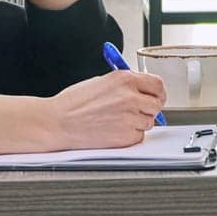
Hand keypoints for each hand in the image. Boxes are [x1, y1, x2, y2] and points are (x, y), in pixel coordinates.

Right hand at [47, 71, 166, 149]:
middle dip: (149, 108)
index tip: (155, 96)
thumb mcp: (102, 82)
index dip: (157, 92)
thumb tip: (142, 90)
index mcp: (125, 79)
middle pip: (157, 104)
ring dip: (138, 122)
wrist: (58, 122)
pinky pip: (139, 136)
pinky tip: (113, 130)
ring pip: (149, 122)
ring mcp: (130, 117)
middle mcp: (131, 97)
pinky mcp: (126, 136)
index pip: (157, 84)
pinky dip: (130, 135)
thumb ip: (125, 84)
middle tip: (137, 111)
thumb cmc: (74, 103)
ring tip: (116, 120)